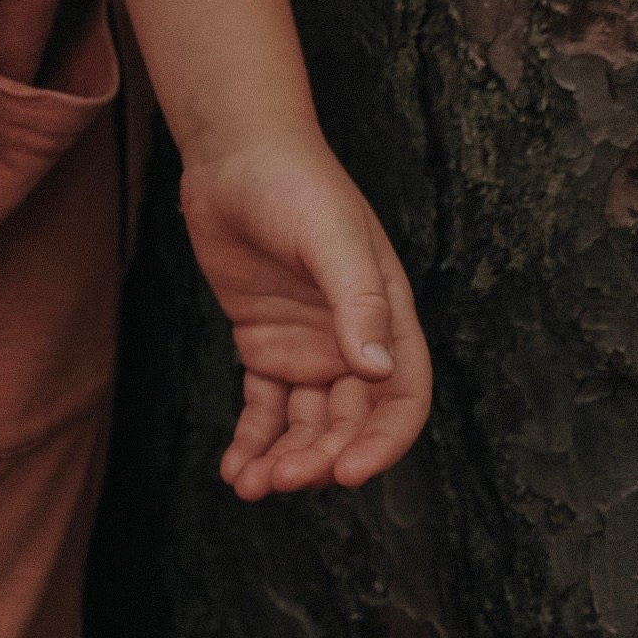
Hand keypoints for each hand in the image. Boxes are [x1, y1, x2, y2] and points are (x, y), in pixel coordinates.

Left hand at [180, 137, 431, 498]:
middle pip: (350, 422)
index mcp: (387, 316)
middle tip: (283, 478)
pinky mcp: (263, 344)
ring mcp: (307, 346)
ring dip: (285, 459)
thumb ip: (357, 299)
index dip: (383, 442)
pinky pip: (264, 407)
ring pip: (306, 424)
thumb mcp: (332, 235)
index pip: (403, 398)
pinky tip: (234, 469)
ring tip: (250, 484)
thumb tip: (379, 370)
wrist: (234, 152)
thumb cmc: (296, 182)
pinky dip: (253, 439)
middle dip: (323, 457)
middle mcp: (352, 340)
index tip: (349, 472)